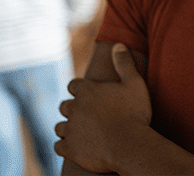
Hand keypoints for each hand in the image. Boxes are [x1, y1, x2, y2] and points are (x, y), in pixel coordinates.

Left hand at [55, 43, 151, 172]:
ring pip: (60, 127)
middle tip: (87, 116)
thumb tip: (118, 45)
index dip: (80, 90)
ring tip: (81, 133)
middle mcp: (74, 107)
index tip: (89, 96)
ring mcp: (70, 129)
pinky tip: (76, 148)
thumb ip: (124, 63)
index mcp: (87, 90)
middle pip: (64, 106)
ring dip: (68, 128)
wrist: (130, 146)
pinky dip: (65, 147)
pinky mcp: (69, 149)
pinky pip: (59, 146)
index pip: (73, 86)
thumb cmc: (134, 114)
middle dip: (73, 109)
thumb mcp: (134, 83)